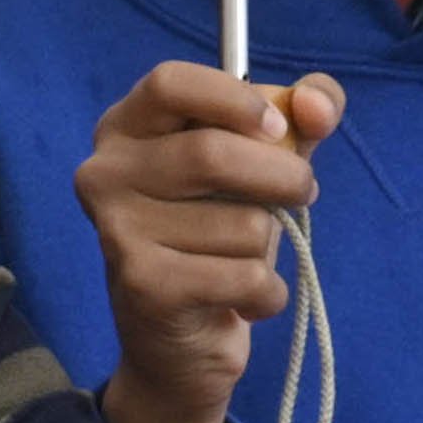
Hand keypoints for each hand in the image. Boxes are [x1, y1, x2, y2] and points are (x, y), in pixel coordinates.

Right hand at [72, 58, 331, 422]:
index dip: (235, 99)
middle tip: (300, 196)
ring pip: (242, 223)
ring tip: (243, 261)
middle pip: (212, 153)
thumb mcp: (261, 165)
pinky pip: (247, 276)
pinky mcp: (145, 286)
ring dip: (271, 247)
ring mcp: (117, 231)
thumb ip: (299, 120)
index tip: (280, 130)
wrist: (177, 340)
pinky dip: (267, 293)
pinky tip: (242, 300)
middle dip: (285, 179)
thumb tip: (318, 105)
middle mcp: (104, 173)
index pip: (169, 83)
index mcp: (125, 130)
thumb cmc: (218, 233)